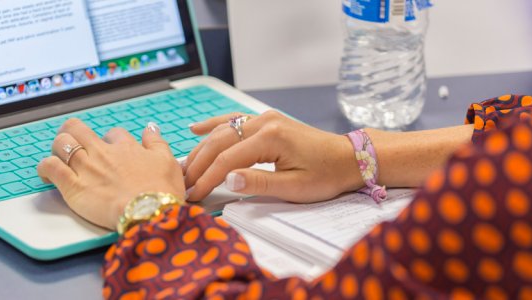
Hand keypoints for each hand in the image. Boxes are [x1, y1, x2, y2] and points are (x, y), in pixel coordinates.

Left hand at [37, 119, 184, 229]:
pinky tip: (46, 172)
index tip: (110, 149)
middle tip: (73, 142)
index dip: (110, 140)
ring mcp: (86, 168)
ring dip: (58, 147)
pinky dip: (45, 167)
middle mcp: (103, 153)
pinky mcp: (73, 186)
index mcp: (126, 147)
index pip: (113, 134)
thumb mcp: (168, 162)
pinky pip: (51, 167)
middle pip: (78, 129)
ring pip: (62, 144)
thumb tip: (151, 128)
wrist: (148, 212)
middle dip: (72, 131)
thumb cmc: (161, 191)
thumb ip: (157, 143)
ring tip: (59, 156)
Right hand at [183, 110, 363, 202]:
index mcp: (270, 137)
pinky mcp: (266, 120)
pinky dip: (213, 125)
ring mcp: (264, 118)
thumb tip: (228, 180)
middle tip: (183, 184)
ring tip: (185, 168)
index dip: (207, 178)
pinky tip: (195, 129)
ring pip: (222, 131)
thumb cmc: (326, 175)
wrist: (348, 158)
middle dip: (198, 164)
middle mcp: (264, 121)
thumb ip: (259, 182)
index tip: (193, 194)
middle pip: (219, 142)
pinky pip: (233, 120)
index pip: (227, 159)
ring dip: (202, 149)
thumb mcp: (294, 187)